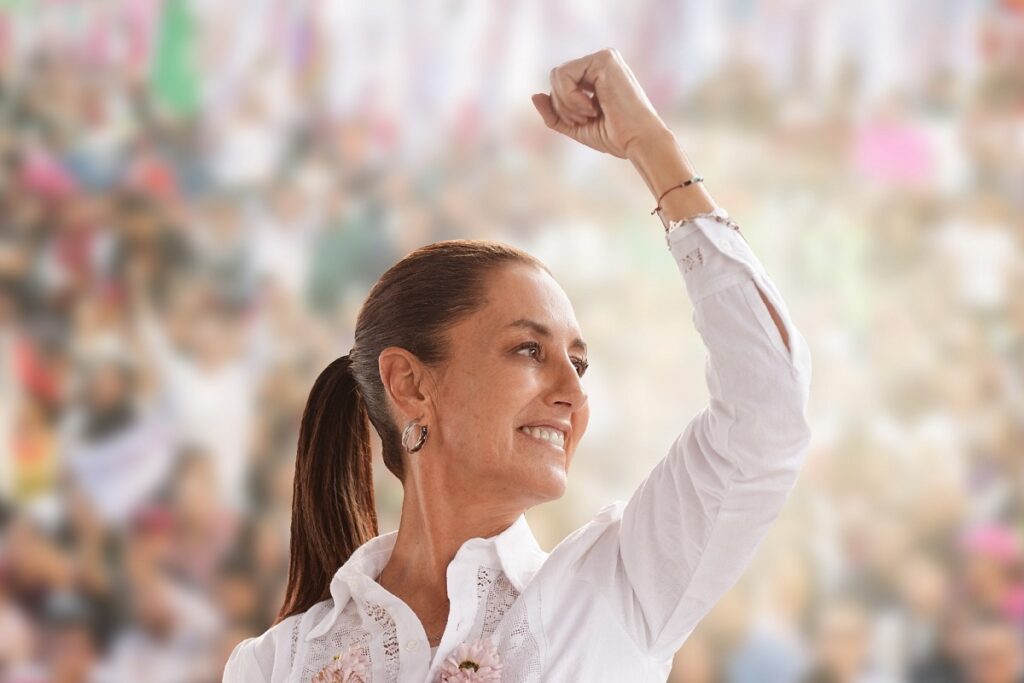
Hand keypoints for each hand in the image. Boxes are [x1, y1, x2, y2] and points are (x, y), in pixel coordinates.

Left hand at [532, 48, 669, 158]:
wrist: (637, 141)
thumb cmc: (614, 136)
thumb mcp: (575, 126)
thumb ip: (554, 113)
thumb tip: (534, 95)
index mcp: (595, 74)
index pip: (559, 83)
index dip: (561, 107)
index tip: (583, 121)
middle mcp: (600, 62)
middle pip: (556, 77)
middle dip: (562, 105)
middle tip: (585, 119)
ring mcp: (603, 57)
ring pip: (557, 75)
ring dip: (566, 103)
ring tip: (589, 114)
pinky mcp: (604, 59)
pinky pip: (564, 75)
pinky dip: (571, 98)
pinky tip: (592, 107)